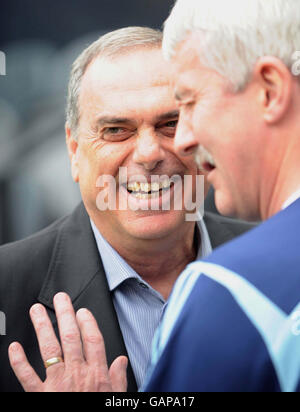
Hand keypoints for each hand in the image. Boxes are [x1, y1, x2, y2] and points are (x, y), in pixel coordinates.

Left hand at [8, 292, 127, 391]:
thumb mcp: (117, 402)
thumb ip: (119, 380)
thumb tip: (121, 361)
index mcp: (96, 375)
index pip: (93, 340)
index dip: (88, 322)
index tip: (82, 310)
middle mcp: (77, 375)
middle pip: (71, 337)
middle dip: (65, 315)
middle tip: (60, 299)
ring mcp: (58, 384)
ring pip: (50, 349)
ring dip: (42, 328)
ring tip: (36, 311)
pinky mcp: (41, 396)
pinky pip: (27, 377)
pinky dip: (19, 362)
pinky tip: (14, 348)